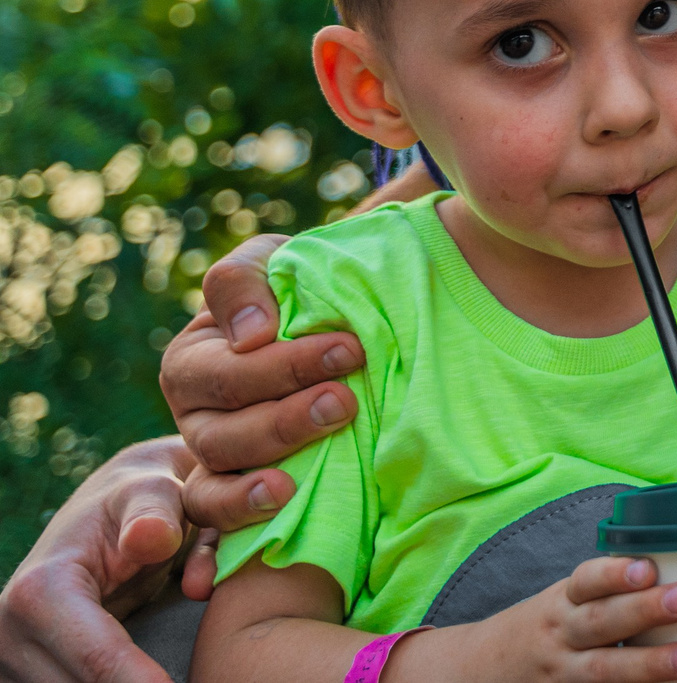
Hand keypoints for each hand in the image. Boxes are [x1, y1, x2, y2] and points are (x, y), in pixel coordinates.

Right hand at [0, 434, 193, 682]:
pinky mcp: (24, 678)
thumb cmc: (141, 500)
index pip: (96, 658)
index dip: (139, 681)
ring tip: (176, 676)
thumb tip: (150, 539)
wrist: (109, 513)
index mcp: (39, 591)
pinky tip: (143, 677)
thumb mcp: (154, 489)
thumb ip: (156, 511)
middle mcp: (11, 635)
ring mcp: (11, 663)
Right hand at [158, 232, 364, 561]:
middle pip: (223, 434)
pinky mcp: (239, 498)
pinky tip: (256, 539)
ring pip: (217, 484)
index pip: (225, 372)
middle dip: (286, 419)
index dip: (284, 365)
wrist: (338, 325)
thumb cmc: (299, 290)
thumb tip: (254, 332)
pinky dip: (223, 545)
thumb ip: (246, 279)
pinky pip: (218, 532)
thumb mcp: (272, 262)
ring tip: (314, 466)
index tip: (350, 349)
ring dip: (265, 478)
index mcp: (195, 361)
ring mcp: (215, 463)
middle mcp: (196, 418)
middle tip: (346, 401)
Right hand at [410, 555, 676, 680]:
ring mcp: (562, 673)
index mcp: (564, 601)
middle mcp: (562, 636)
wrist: (483, 669)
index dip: (615, 574)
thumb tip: (676, 575)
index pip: (586, 582)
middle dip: (643, 611)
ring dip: (647, 664)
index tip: (647, 568)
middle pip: (601, 623)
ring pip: (602, 669)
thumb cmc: (548, 627)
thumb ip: (610, 590)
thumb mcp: (567, 600)